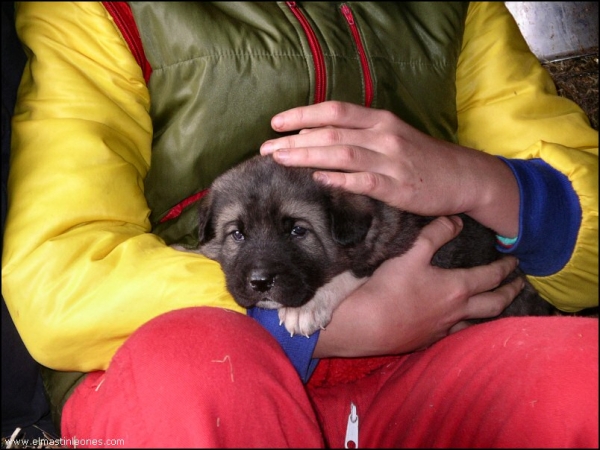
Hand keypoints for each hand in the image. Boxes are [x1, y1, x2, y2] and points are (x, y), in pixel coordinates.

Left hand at [261, 101, 519, 236]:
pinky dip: (340, 179)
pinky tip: (320, 179)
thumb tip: (320, 136)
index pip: (335, 110)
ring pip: (341, 154)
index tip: (277, 122)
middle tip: (267, 148)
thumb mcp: (393, 136)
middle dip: (295, 140)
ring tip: (282, 160)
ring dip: (308, 156)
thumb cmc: (423, 157)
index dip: (303, 115)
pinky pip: (364, 181)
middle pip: (331, 133)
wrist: (463, 176)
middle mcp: (383, 136)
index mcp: (380, 120)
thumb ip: (360, 134)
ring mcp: (391, 161)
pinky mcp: (398, 186)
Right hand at [313, 216, 523, 357]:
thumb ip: (436, 233)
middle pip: (493, 304)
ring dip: (490, 313)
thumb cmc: (390, 287)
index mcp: (457, 288)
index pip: (490, 276)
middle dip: (509, 293)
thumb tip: (456, 221)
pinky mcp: (427, 341)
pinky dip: (463, 327)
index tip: (515, 261)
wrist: (367, 325)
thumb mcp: (412, 252)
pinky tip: (456, 324)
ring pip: (476, 323)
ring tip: (494, 306)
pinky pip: (454, 334)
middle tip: (518, 285)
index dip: (505, 267)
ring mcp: (443, 329)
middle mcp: (456, 312)